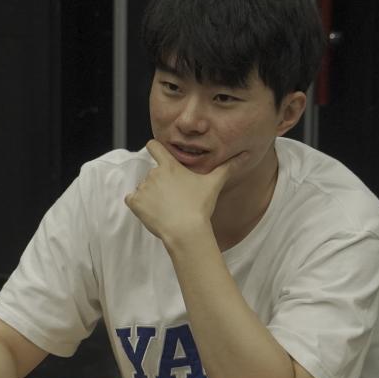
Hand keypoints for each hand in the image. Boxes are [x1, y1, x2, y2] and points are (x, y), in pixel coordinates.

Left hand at [124, 140, 245, 243]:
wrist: (186, 230)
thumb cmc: (200, 207)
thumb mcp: (214, 184)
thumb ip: (227, 167)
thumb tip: (246, 155)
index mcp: (170, 166)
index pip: (154, 146)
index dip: (154, 148)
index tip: (155, 152)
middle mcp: (153, 173)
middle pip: (153, 173)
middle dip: (160, 183)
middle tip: (174, 198)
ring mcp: (143, 188)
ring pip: (144, 188)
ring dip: (151, 195)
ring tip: (166, 208)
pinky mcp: (135, 203)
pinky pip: (132, 200)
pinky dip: (139, 205)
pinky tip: (153, 212)